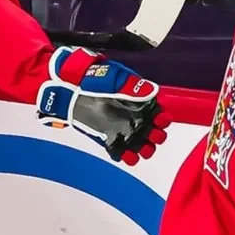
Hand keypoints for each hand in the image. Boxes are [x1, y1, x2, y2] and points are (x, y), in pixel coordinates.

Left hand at [37, 47, 169, 164]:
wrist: (71, 88)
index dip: (163, 118)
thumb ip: (132, 86)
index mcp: (140, 103)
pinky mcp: (109, 139)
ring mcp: (123, 130)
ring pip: (141, 145)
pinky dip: (126, 156)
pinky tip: (127, 156)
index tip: (162, 120)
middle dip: (158, 136)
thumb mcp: (115, 78)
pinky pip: (120, 152)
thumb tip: (150, 91)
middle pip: (155, 133)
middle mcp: (134, 118)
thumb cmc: (94, 79)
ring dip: (146, 149)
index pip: (159, 114)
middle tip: (154, 135)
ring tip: (144, 149)